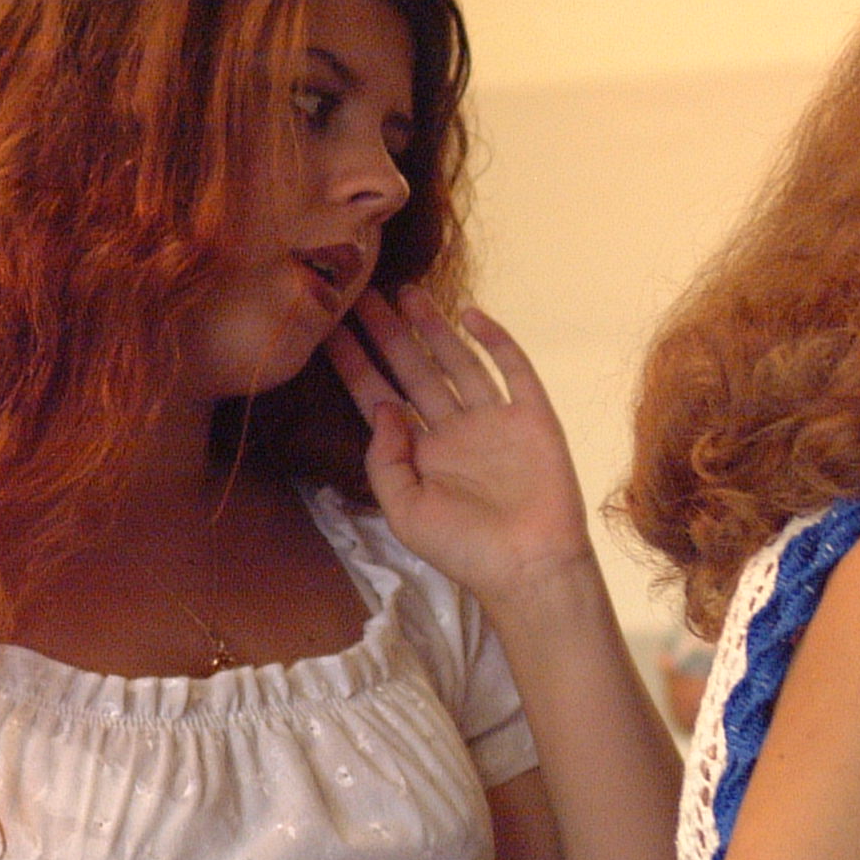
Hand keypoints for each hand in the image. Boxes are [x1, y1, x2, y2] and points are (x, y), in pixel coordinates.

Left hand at [325, 288, 597, 607]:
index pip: (378, 396)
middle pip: (413, 369)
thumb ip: (384, 460)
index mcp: (418, 452)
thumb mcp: (404, 511)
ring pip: (457, 361)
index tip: (328, 329)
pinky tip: (471, 314)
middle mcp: (452, 429)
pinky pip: (513, 370)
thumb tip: (381, 405)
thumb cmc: (463, 549)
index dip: (354, 364)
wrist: (530, 568)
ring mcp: (492, 420)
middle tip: (361, 294)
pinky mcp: (532, 416)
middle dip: (387, 333)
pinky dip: (495, 341)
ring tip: (406, 291)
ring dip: (433, 327)